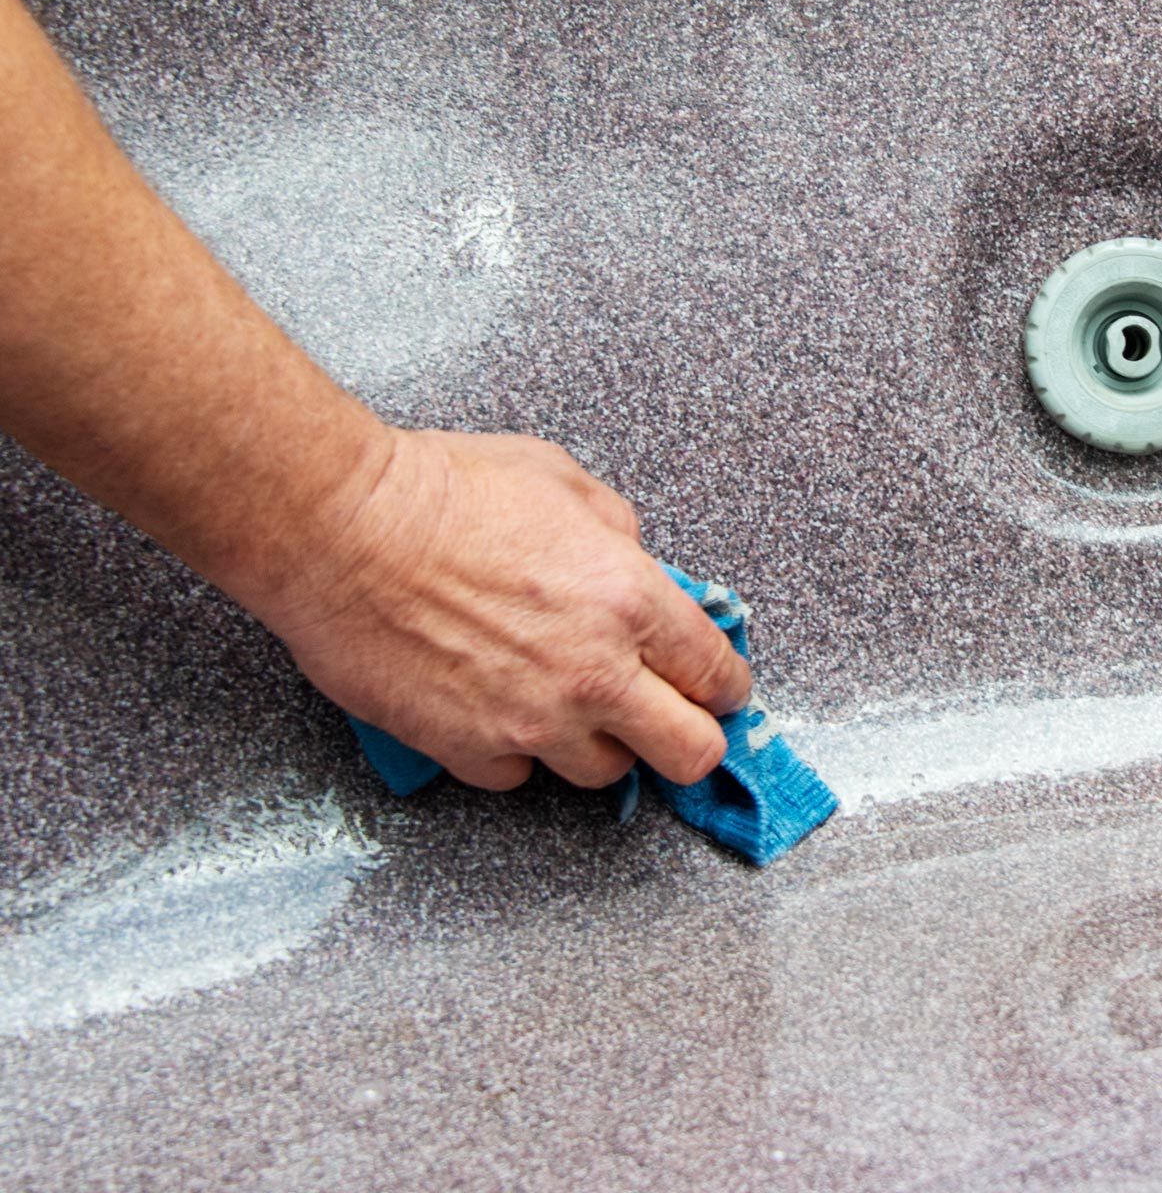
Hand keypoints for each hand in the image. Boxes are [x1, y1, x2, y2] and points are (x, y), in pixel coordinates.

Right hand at [256, 429, 751, 790]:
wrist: (339, 528)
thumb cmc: (441, 491)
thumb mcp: (564, 482)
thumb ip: (619, 537)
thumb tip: (637, 568)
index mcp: (631, 601)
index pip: (717, 674)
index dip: (724, 686)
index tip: (717, 689)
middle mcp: (594, 673)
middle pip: (690, 754)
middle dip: (690, 738)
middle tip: (668, 719)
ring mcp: (531, 721)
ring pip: (605, 774)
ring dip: (597, 744)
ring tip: (569, 704)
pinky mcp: (468, 749)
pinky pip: (519, 776)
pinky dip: (516, 752)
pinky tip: (498, 708)